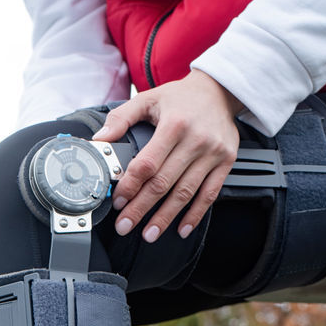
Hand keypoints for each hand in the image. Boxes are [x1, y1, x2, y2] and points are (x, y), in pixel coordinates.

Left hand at [93, 70, 242, 242]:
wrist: (219, 90)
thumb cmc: (180, 98)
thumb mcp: (148, 98)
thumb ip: (121, 117)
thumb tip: (99, 140)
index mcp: (174, 124)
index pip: (147, 164)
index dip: (130, 186)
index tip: (118, 202)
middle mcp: (196, 140)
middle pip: (163, 183)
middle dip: (141, 208)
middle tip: (125, 226)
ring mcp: (213, 153)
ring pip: (185, 193)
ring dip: (165, 218)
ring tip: (148, 234)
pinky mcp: (226, 162)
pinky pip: (210, 194)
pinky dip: (195, 214)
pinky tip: (181, 229)